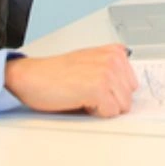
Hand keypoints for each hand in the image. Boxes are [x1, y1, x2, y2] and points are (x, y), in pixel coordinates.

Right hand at [4, 44, 136, 117]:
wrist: (32, 76)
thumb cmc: (56, 73)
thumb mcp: (90, 62)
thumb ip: (111, 70)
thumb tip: (128, 90)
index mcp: (114, 52)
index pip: (132, 85)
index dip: (113, 92)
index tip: (96, 87)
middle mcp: (113, 60)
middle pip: (129, 97)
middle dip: (109, 100)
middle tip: (86, 91)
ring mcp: (107, 73)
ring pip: (122, 107)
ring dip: (102, 107)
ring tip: (83, 95)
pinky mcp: (99, 89)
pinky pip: (111, 113)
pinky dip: (95, 113)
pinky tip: (80, 100)